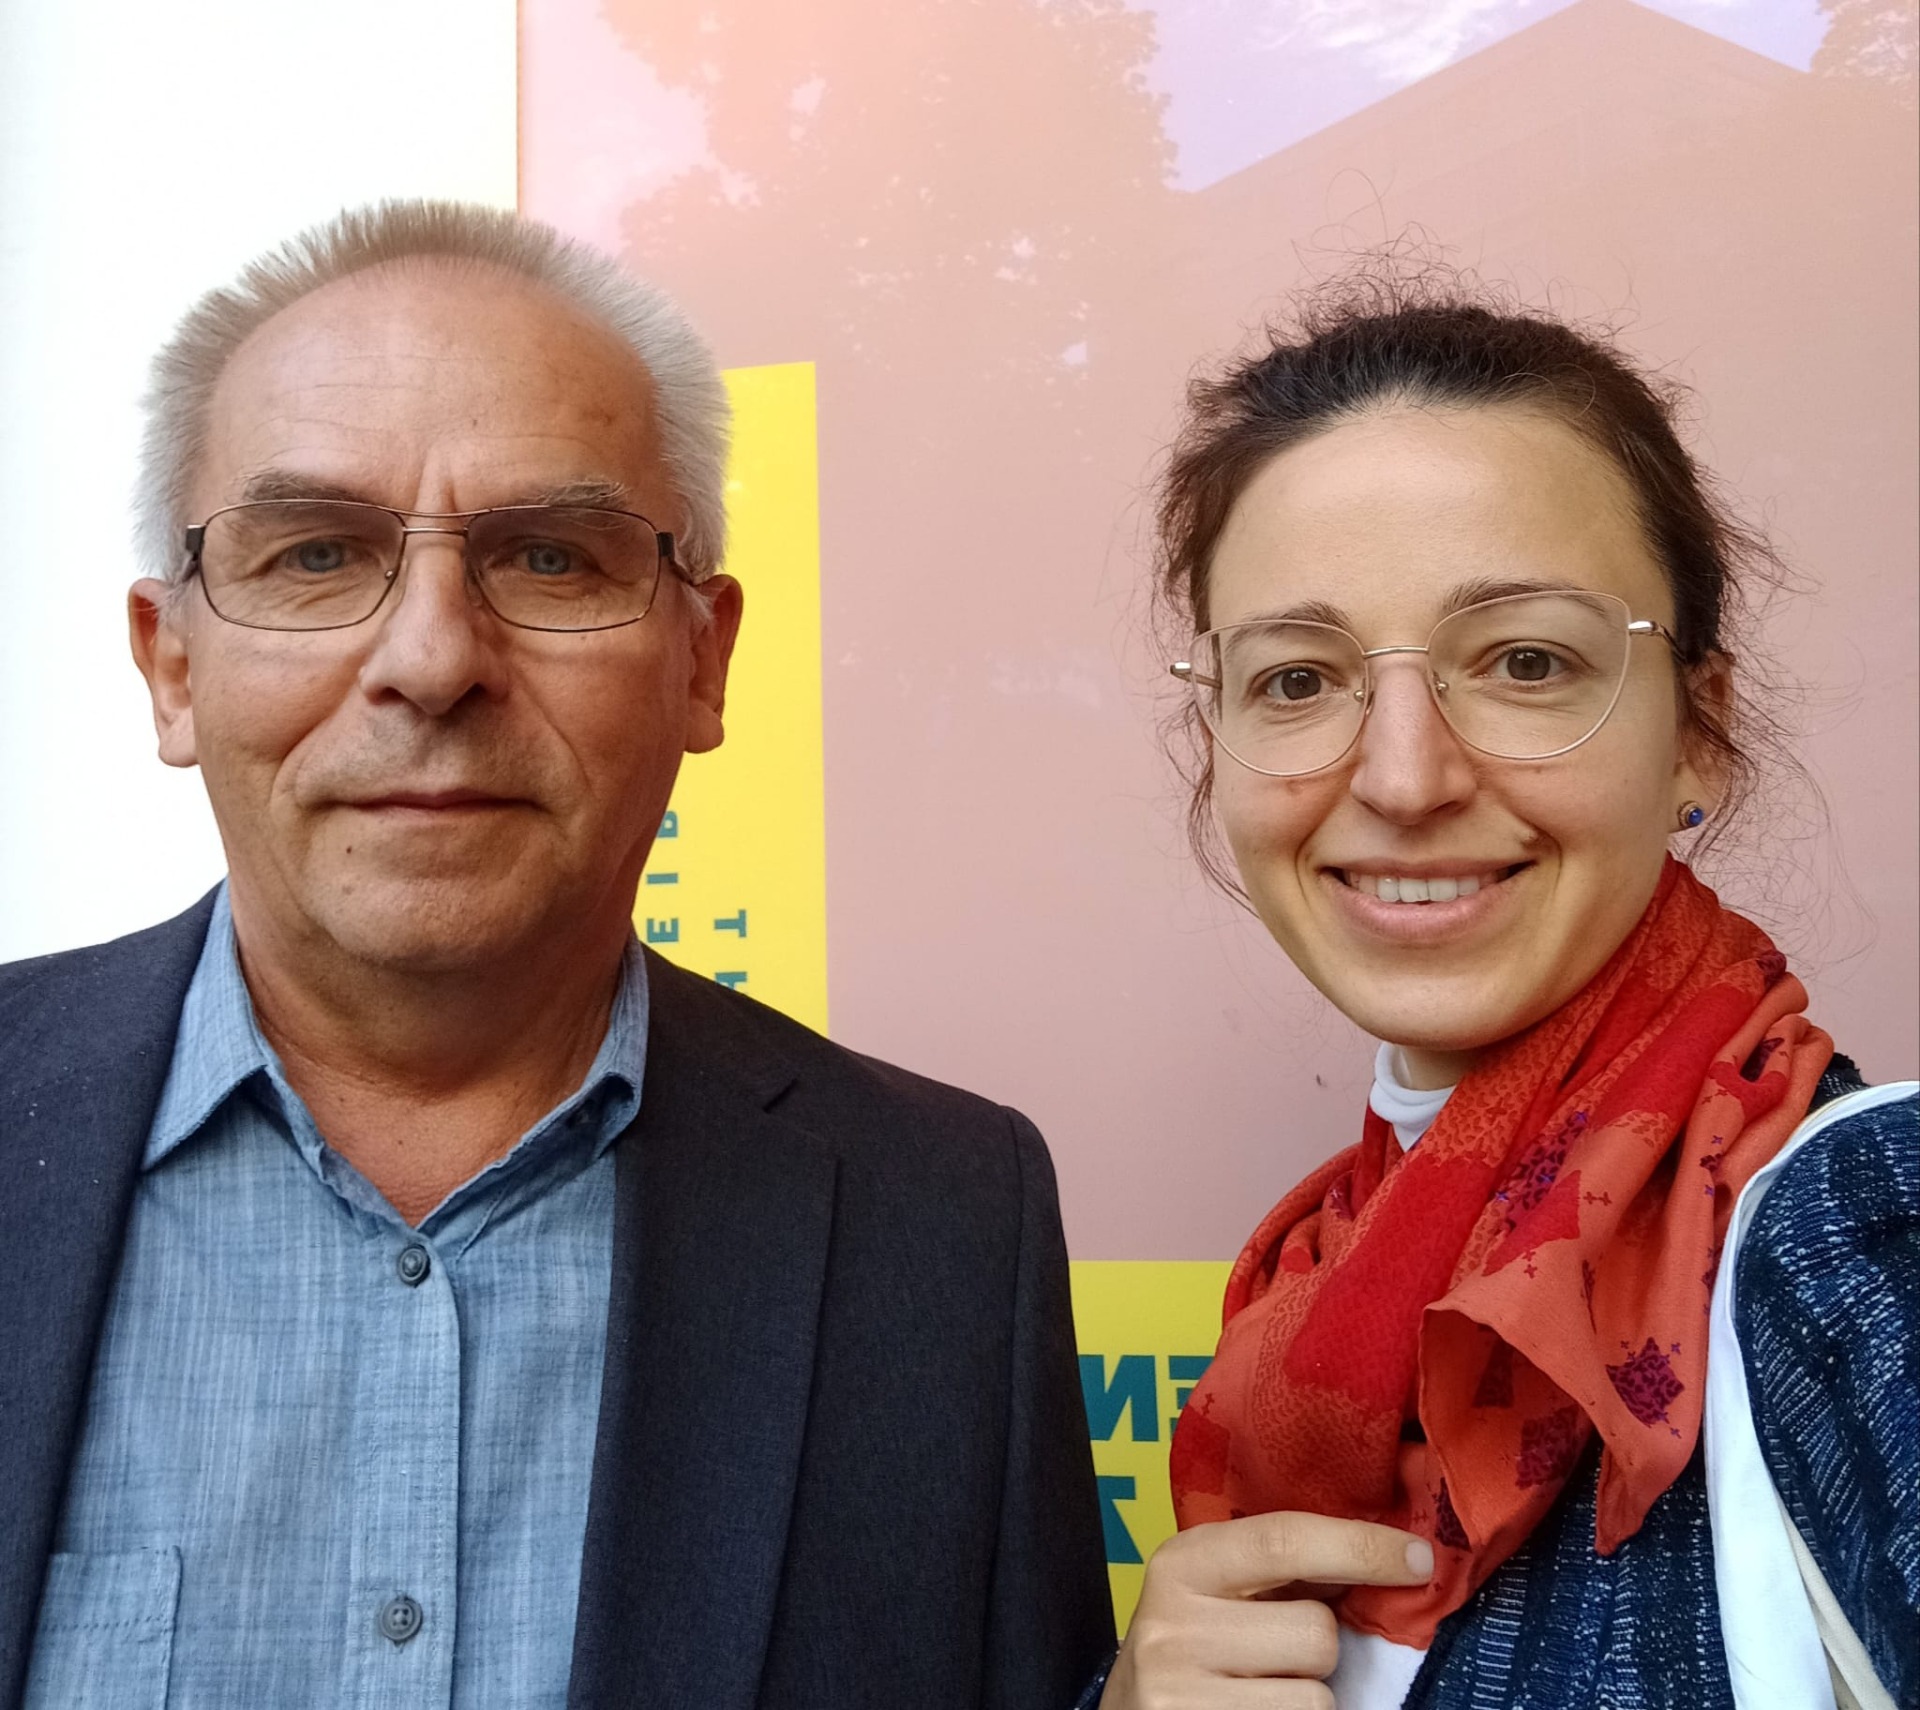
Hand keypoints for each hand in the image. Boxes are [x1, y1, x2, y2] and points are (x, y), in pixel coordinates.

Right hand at [1097, 1511, 1433, 1708]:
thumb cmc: (1190, 1645)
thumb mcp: (1213, 1589)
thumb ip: (1278, 1567)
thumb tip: (1389, 1551)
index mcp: (1181, 1564)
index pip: (1284, 1540)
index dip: (1362, 1547)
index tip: (1419, 1558)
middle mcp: (1174, 1627)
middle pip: (1315, 1633)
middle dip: (1317, 1649)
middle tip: (1276, 1656)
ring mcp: (1181, 1696)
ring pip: (1316, 1700)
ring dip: (1307, 1699)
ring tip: (1260, 1692)